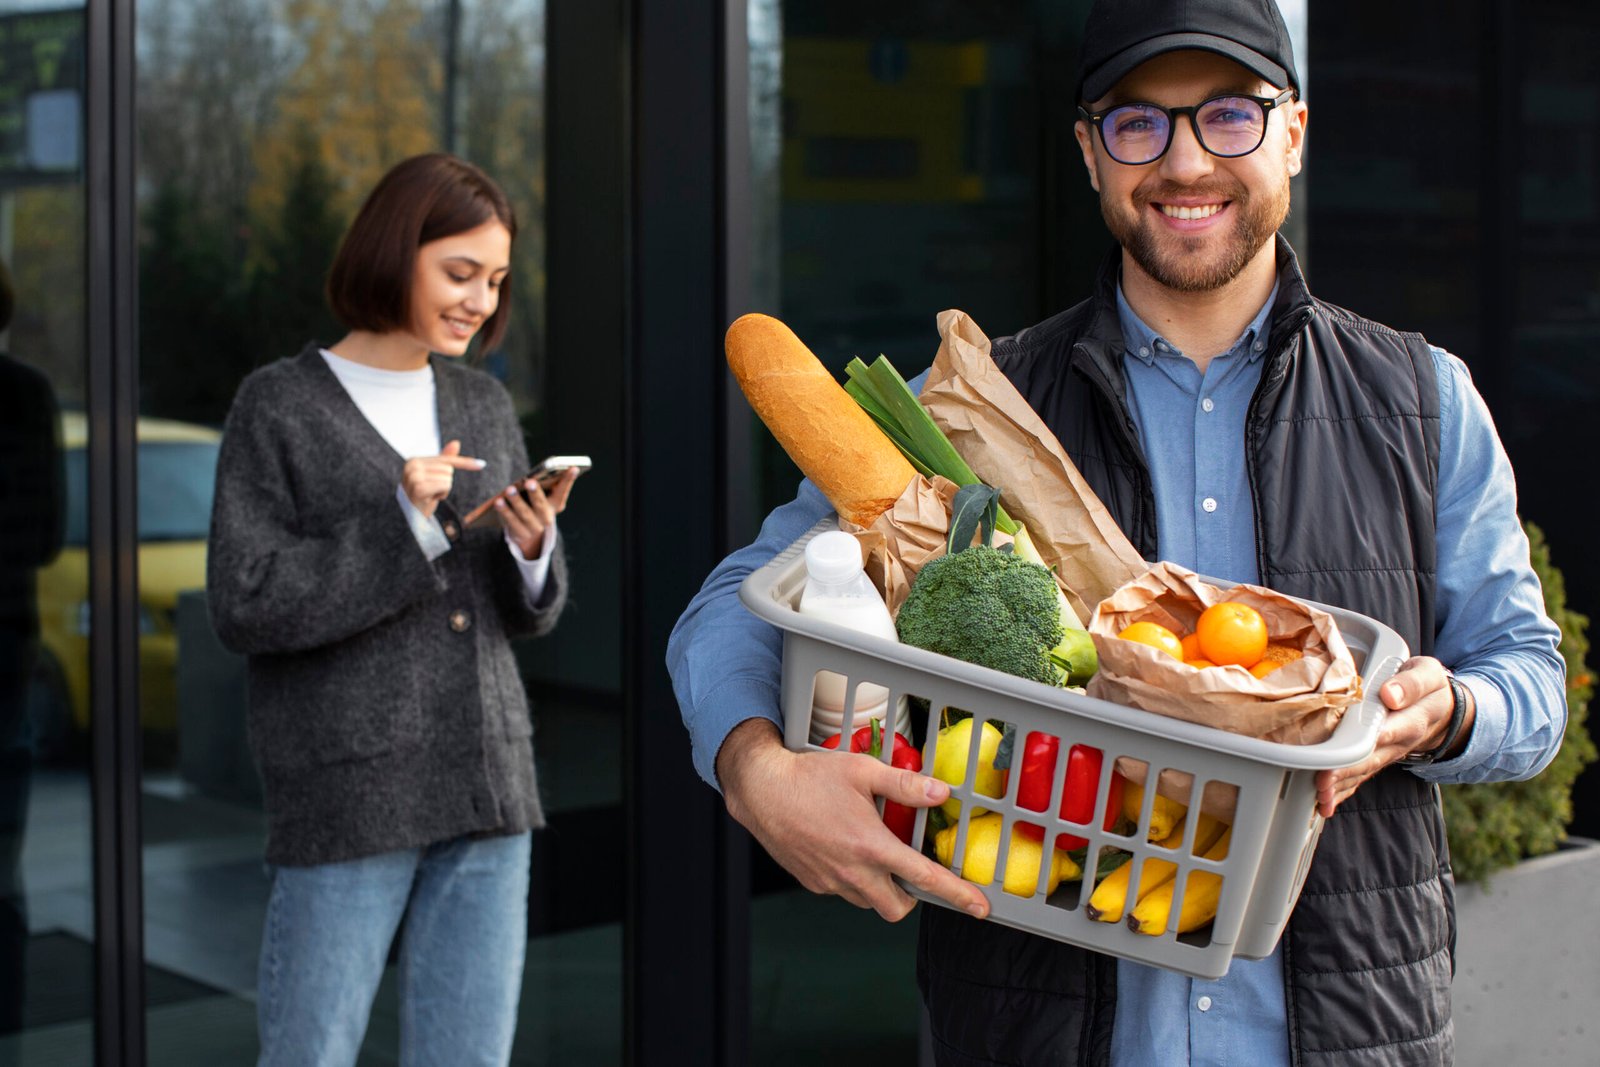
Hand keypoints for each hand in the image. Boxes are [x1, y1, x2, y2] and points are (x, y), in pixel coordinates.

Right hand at [401, 440, 484, 518]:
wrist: (413, 516)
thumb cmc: (424, 494)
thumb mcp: (435, 476)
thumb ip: (444, 460)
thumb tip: (456, 443)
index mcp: (414, 460)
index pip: (445, 459)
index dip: (465, 462)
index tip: (482, 464)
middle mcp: (411, 466)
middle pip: (448, 469)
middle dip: (445, 482)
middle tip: (432, 491)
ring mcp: (414, 477)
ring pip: (448, 478)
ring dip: (443, 490)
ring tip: (430, 495)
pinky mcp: (419, 488)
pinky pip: (445, 485)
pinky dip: (442, 494)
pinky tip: (431, 499)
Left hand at [494, 466, 577, 558]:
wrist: (530, 536)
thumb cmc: (535, 506)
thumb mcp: (542, 498)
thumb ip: (541, 486)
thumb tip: (531, 476)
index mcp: (556, 505)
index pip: (563, 491)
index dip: (569, 480)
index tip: (574, 467)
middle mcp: (547, 517)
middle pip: (541, 504)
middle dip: (535, 493)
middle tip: (530, 481)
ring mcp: (535, 528)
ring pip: (524, 514)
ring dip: (516, 501)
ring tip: (509, 489)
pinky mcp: (521, 534)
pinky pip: (511, 522)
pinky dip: (505, 511)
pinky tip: (498, 501)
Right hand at [716, 718, 990, 922]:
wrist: (761, 790)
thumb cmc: (810, 776)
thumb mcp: (862, 771)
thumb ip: (905, 784)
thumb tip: (941, 793)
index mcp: (871, 845)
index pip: (925, 879)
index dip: (958, 895)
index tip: (980, 907)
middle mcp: (852, 871)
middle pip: (897, 908)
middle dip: (911, 896)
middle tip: (910, 870)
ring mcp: (831, 881)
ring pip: (869, 901)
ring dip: (881, 887)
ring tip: (872, 852)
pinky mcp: (813, 883)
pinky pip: (844, 891)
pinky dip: (853, 879)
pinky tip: (843, 849)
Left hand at [1314, 656, 1471, 816]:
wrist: (1444, 711)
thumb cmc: (1429, 687)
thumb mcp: (1428, 675)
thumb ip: (1411, 684)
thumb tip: (1389, 695)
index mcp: (1412, 719)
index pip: (1386, 732)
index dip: (1363, 744)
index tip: (1343, 752)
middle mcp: (1399, 742)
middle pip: (1369, 760)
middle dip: (1345, 773)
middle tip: (1321, 783)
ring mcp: (1388, 754)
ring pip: (1363, 773)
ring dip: (1342, 788)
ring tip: (1320, 798)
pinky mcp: (1379, 759)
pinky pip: (1361, 777)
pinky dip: (1343, 791)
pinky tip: (1325, 803)